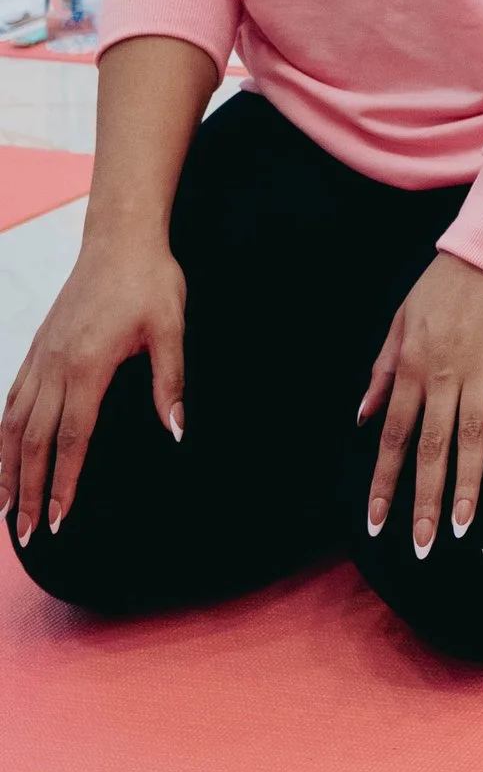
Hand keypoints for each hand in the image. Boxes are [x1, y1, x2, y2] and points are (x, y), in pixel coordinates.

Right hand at [0, 233, 185, 542]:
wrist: (120, 237)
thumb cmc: (150, 281)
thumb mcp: (171, 329)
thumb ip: (170, 382)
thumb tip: (177, 430)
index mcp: (88, 366)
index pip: (72, 439)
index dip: (63, 483)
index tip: (58, 520)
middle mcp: (55, 365)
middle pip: (36, 442)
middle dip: (28, 491)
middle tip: (24, 533)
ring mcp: (41, 355)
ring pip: (13, 423)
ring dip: (6, 468)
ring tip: (3, 508)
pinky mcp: (37, 346)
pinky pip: (11, 397)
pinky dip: (2, 432)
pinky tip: (2, 455)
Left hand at [360, 253, 482, 558]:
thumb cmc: (441, 286)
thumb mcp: (398, 323)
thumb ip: (381, 372)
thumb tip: (362, 417)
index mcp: (411, 369)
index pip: (393, 436)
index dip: (384, 481)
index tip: (376, 520)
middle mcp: (444, 377)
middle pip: (432, 448)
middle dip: (424, 499)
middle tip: (421, 544)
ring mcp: (482, 373)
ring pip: (473, 438)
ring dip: (467, 485)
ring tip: (461, 527)